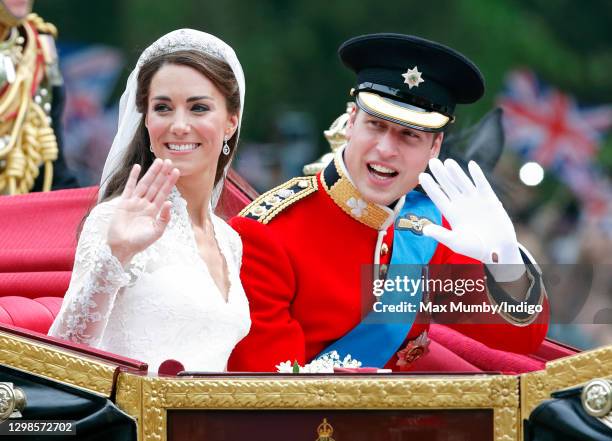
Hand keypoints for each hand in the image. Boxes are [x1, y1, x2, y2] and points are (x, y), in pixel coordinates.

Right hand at [107, 159, 179, 265]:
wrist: (122, 247)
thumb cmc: (140, 242)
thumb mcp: (157, 232)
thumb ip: (164, 218)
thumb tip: (169, 202)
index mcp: (154, 211)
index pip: (164, 193)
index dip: (170, 182)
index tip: (176, 171)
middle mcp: (145, 204)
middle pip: (156, 185)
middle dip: (163, 174)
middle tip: (169, 161)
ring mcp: (135, 202)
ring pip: (145, 184)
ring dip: (151, 173)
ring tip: (158, 161)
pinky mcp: (124, 203)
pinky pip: (129, 187)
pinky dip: (133, 177)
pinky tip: (137, 167)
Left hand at [418, 158, 524, 281]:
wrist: (498, 251)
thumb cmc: (475, 248)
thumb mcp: (456, 242)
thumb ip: (441, 235)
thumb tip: (424, 230)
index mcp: (451, 213)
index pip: (438, 197)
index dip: (430, 187)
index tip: (421, 176)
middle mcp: (461, 204)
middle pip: (448, 186)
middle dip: (440, 174)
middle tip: (432, 161)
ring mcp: (475, 201)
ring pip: (463, 183)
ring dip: (456, 172)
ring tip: (447, 162)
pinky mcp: (489, 200)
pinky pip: (482, 185)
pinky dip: (477, 175)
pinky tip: (471, 165)